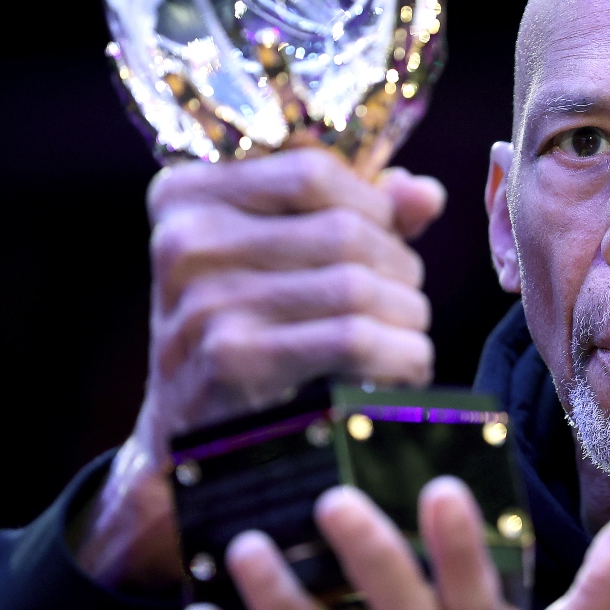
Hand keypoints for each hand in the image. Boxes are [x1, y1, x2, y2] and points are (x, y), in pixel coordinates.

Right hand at [75, 148, 446, 590]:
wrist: (186, 439)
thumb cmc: (245, 331)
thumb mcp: (277, 257)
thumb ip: (352, 211)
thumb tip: (424, 193)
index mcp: (186, 196)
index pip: (311, 170)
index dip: (373, 204)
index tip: (388, 238)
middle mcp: (185, 241)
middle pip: (345, 231)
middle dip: (399, 268)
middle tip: (406, 301)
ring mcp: (204, 303)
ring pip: (358, 286)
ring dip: (407, 316)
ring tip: (408, 336)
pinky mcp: (233, 362)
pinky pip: (353, 341)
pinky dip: (400, 354)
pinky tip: (404, 367)